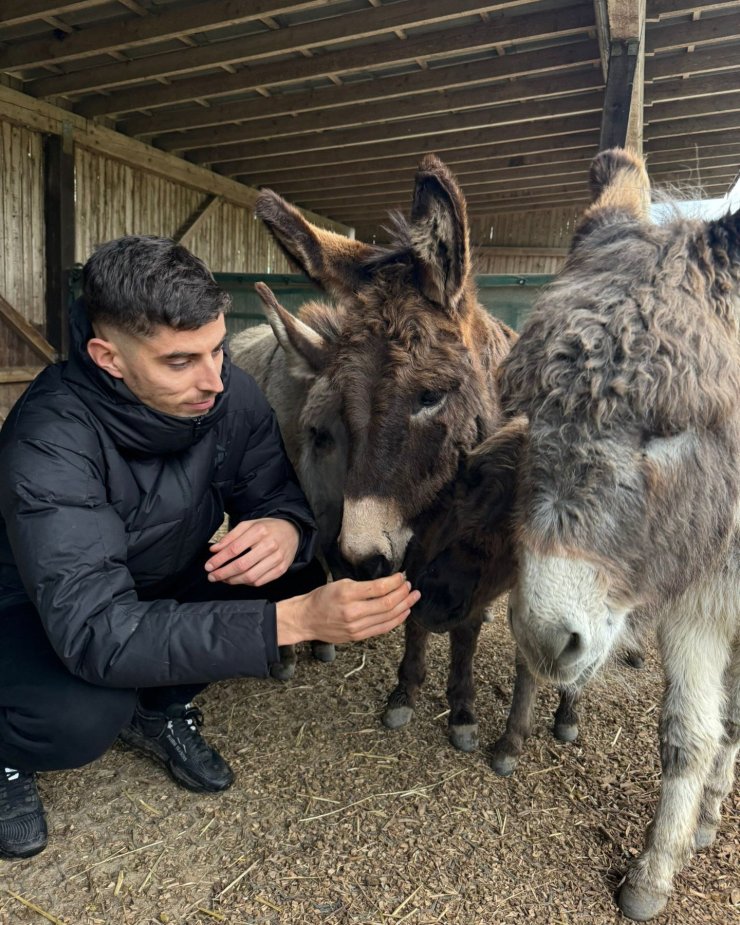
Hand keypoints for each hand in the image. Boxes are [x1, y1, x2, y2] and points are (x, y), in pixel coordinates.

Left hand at [205, 518, 299, 585]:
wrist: (293, 531)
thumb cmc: (267, 528)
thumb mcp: (249, 525)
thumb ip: (231, 537)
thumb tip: (214, 550)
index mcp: (259, 532)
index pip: (234, 549)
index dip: (219, 560)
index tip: (208, 566)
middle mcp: (269, 545)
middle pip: (241, 565)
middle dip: (223, 573)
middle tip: (212, 577)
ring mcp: (277, 559)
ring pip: (250, 576)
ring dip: (233, 580)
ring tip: (224, 579)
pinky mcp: (281, 569)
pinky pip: (260, 582)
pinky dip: (246, 583)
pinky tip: (239, 579)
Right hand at [276, 572, 420, 645]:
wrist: (306, 619)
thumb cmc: (322, 598)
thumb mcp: (341, 583)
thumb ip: (364, 586)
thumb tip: (387, 584)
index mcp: (348, 593)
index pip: (380, 588)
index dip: (396, 582)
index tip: (402, 577)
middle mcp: (353, 611)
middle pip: (387, 603)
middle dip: (403, 594)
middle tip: (411, 586)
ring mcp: (356, 627)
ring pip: (388, 617)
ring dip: (404, 606)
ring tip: (413, 597)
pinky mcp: (358, 636)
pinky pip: (382, 629)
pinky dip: (396, 620)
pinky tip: (404, 612)